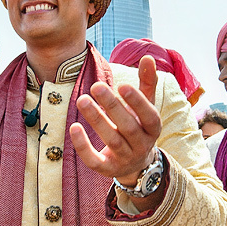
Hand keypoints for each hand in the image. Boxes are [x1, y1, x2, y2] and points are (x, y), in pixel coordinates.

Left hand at [70, 55, 161, 183]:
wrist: (137, 165)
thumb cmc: (139, 126)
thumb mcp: (146, 107)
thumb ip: (147, 83)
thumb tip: (147, 57)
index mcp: (152, 128)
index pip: (148, 116)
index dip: (137, 102)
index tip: (122, 85)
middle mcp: (141, 145)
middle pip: (128, 127)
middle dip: (112, 106)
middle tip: (96, 85)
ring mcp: (125, 158)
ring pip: (112, 140)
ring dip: (96, 120)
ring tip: (81, 100)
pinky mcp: (107, 169)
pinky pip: (95, 160)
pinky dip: (84, 146)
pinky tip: (74, 128)